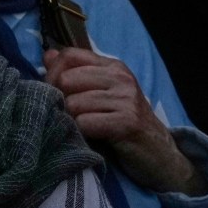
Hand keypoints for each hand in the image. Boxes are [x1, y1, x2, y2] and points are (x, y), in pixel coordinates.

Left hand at [43, 47, 205, 196]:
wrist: (159, 153)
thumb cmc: (124, 123)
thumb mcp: (102, 93)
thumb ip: (76, 73)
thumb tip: (48, 55)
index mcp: (112, 66)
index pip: (70, 55)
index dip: (52, 73)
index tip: (52, 92)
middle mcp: (120, 77)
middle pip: (66, 79)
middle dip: (59, 100)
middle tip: (66, 116)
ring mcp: (126, 98)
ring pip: (73, 103)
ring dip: (71, 120)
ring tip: (81, 129)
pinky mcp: (127, 122)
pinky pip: (85, 123)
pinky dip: (82, 133)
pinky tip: (91, 138)